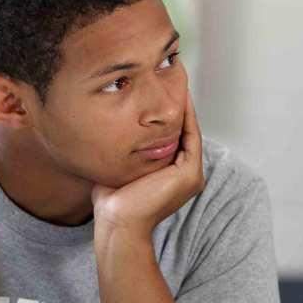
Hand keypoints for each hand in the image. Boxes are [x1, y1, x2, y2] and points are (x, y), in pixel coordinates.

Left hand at [91, 94, 205, 240]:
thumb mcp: (121, 167)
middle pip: (185, 133)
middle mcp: (187, 175)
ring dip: (185, 108)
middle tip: (172, 80)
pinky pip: (191, 137)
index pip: (175, 138)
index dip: (170, 115)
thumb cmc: (113, 201)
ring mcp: (192, 175)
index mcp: (173, 176)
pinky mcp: (190, 173)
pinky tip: (179, 99)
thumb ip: (125, 151)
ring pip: (190, 132)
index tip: (161, 92)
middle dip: (178, 107)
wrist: (118, 222)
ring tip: (178, 84)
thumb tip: (111, 129)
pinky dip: (186, 117)